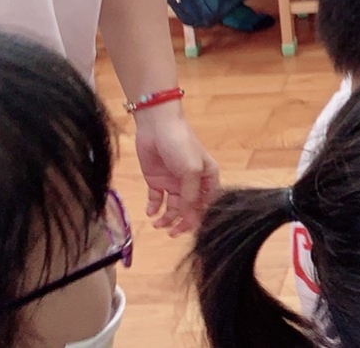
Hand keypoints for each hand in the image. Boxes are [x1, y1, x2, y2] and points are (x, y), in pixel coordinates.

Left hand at [132, 105, 220, 235]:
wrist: (157, 126)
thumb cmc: (181, 144)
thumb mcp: (191, 171)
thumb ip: (190, 196)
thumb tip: (189, 218)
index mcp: (208, 179)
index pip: (207, 205)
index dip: (199, 218)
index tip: (190, 230)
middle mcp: (193, 183)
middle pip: (190, 209)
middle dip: (182, 222)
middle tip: (171, 233)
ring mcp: (174, 182)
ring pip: (173, 207)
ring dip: (167, 218)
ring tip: (158, 225)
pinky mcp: (157, 181)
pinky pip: (157, 199)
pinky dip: (154, 208)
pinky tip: (151, 212)